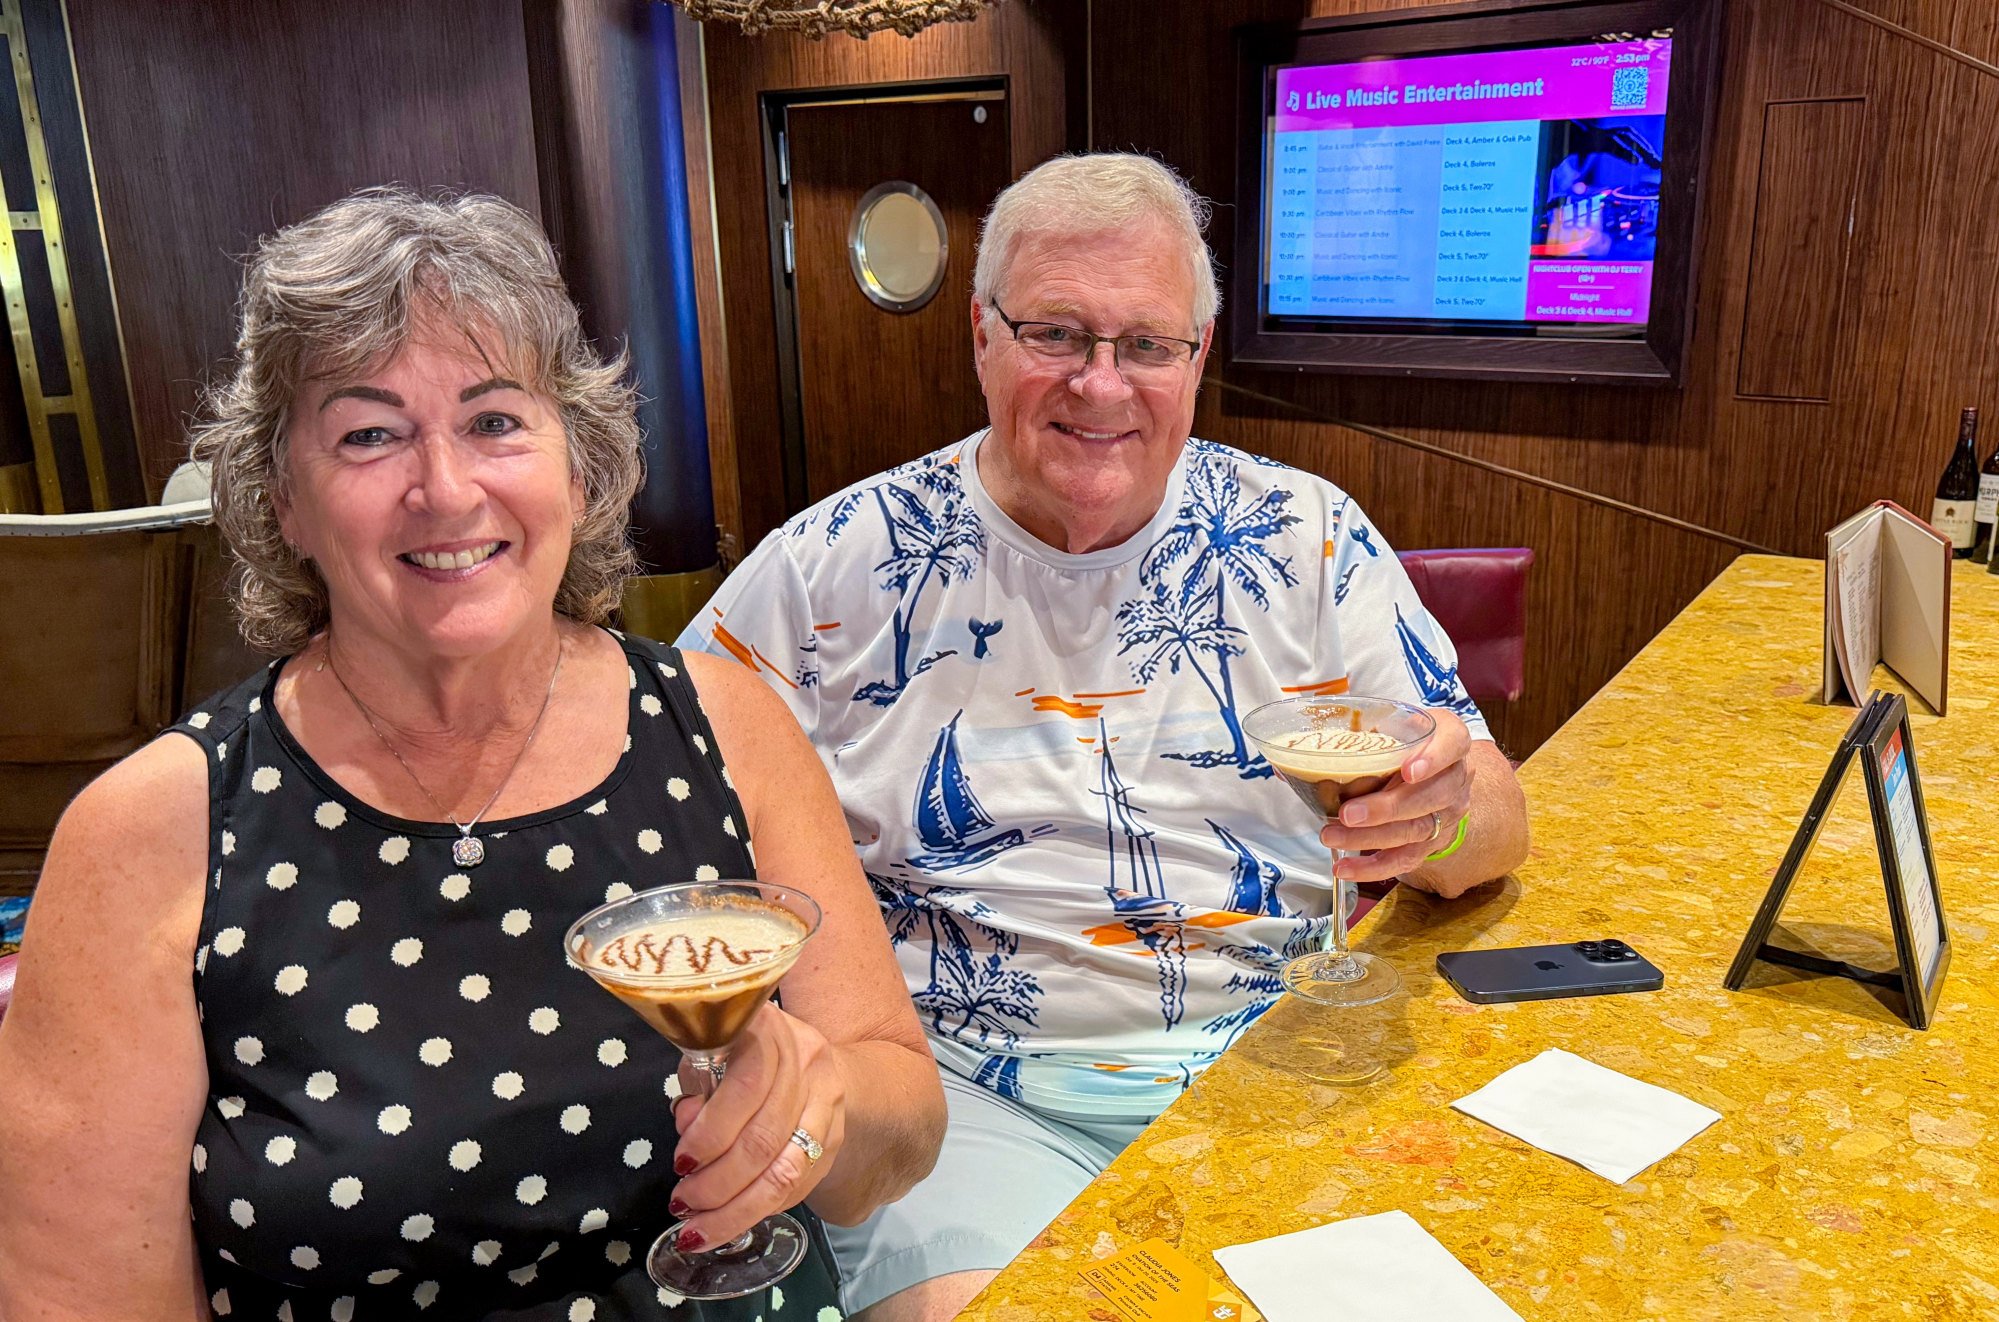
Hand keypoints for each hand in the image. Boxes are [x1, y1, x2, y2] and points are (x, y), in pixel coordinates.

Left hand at [666, 1002, 846, 1251]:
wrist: (807, 1052)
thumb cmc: (745, 1050)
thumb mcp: (711, 1051)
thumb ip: (698, 1086)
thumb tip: (687, 1129)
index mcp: (772, 1032)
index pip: (746, 1089)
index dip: (710, 1134)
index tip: (681, 1162)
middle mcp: (808, 1064)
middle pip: (766, 1140)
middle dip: (717, 1184)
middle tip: (682, 1203)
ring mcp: (829, 1102)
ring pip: (787, 1171)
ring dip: (738, 1210)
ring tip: (700, 1229)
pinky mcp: (836, 1136)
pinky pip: (800, 1185)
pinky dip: (761, 1209)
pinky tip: (733, 1221)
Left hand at [1318, 707, 1474, 888]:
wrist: (1432, 765)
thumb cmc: (1406, 739)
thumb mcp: (1393, 723)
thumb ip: (1362, 732)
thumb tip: (1299, 755)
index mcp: (1452, 738)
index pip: (1452, 744)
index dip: (1433, 758)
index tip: (1408, 770)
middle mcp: (1457, 777)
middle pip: (1430, 797)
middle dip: (1386, 808)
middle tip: (1348, 813)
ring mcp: (1448, 813)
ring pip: (1415, 830)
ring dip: (1370, 837)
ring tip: (1332, 835)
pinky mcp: (1433, 841)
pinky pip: (1407, 858)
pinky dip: (1373, 866)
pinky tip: (1346, 868)